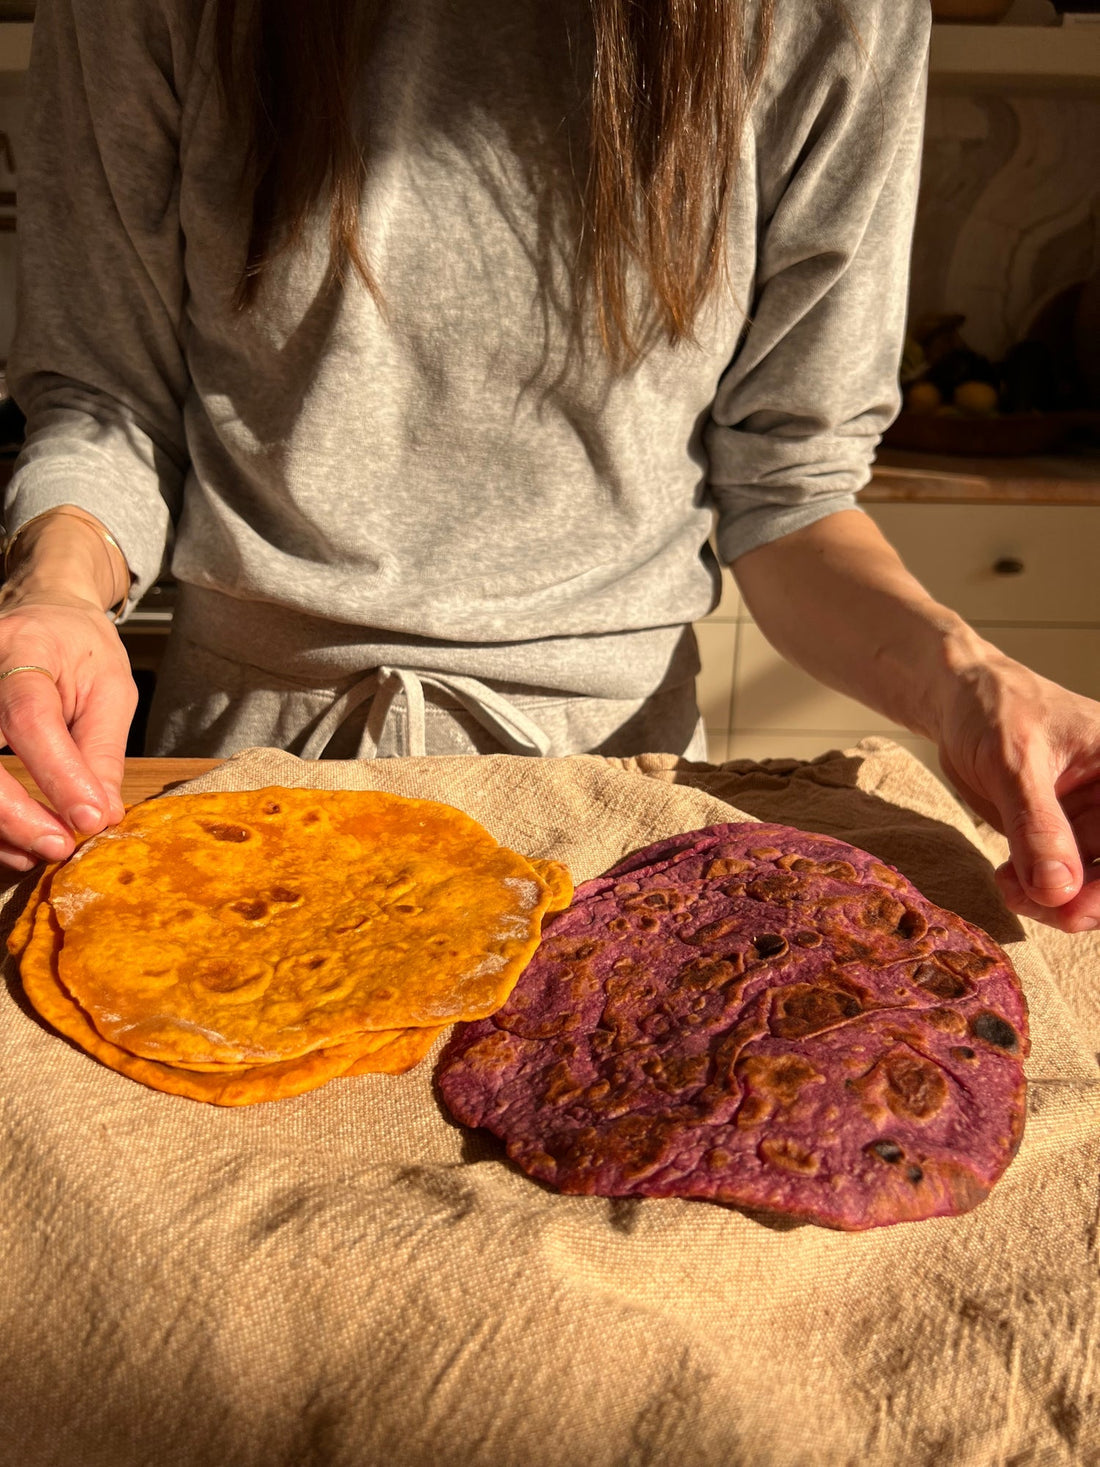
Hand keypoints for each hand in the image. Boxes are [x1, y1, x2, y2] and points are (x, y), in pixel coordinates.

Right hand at [0, 508, 135, 869]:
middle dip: (12, 812)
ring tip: (40, 850)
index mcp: (23, 649)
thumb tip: (101, 815)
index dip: (57, 773)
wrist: (40, 615)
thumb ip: (101, 751)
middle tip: (59, 846)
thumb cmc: (79, 649)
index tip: (89, 818)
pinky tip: (17, 843)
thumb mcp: (110, 688)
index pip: (29, 715)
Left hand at [934, 643, 1099, 933]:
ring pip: (1095, 884)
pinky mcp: (1066, 836)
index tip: (1076, 905)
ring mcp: (1095, 820)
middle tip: (1035, 905)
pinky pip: (1065, 881)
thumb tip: (1059, 889)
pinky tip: (1007, 881)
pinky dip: (1039, 892)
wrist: (960, 702)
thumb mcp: (1012, 762)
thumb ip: (1036, 824)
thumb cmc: (994, 711)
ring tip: (1008, 888)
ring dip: (1057, 901)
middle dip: (1086, 901)